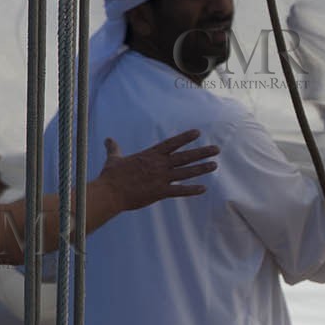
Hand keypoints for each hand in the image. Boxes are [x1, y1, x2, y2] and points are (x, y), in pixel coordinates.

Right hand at [99, 130, 218, 211]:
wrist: (109, 192)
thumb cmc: (111, 176)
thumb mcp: (113, 159)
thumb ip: (114, 148)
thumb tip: (108, 139)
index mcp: (150, 155)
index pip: (171, 143)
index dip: (185, 137)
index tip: (198, 132)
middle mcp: (158, 165)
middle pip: (184, 156)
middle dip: (201, 152)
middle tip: (216, 149)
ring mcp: (160, 178)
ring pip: (185, 172)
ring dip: (201, 168)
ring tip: (214, 165)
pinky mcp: (160, 192)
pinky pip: (179, 191)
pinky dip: (191, 190)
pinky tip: (203, 189)